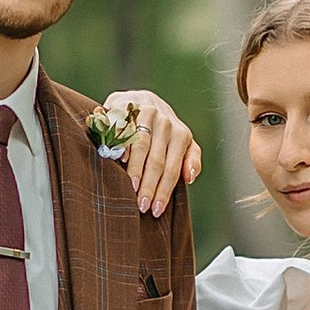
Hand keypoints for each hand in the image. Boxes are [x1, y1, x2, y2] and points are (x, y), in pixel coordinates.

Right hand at [97, 89, 200, 218]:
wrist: (140, 100)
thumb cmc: (162, 130)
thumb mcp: (182, 141)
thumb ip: (191, 157)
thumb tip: (190, 177)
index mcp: (181, 134)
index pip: (172, 169)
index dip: (164, 191)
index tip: (156, 210)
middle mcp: (165, 122)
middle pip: (156, 161)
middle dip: (150, 186)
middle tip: (142, 205)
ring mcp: (145, 112)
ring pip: (140, 146)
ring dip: (135, 169)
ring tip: (131, 188)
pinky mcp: (125, 105)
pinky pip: (123, 128)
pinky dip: (121, 144)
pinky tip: (118, 159)